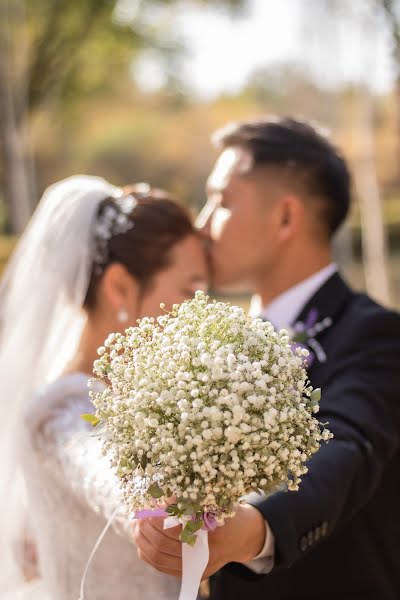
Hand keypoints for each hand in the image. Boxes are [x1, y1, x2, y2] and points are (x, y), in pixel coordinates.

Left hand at [132, 503, 265, 578]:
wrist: (243, 537)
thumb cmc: (229, 512)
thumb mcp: (217, 500)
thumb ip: (193, 499)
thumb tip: (164, 494)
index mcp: (215, 533)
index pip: (179, 529)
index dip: (161, 516)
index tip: (153, 502)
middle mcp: (206, 556)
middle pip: (165, 546)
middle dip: (148, 528)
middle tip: (139, 512)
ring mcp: (197, 567)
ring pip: (159, 557)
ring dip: (143, 539)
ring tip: (136, 522)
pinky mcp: (190, 572)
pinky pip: (161, 565)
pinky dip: (146, 551)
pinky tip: (141, 536)